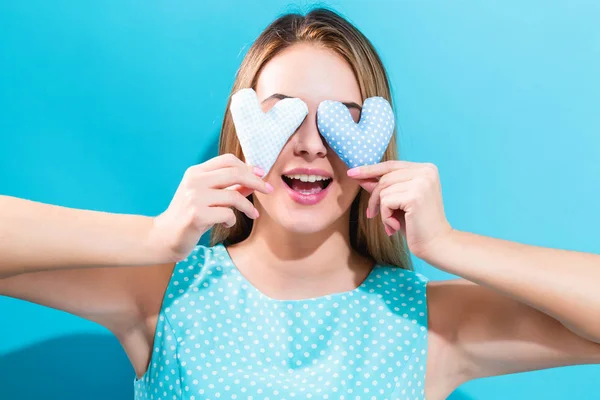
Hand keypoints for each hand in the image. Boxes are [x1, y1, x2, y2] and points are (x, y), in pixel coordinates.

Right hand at [150, 153, 272, 261]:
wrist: (164, 237)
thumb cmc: (188, 216)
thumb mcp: (207, 197)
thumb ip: (228, 188)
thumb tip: (253, 182)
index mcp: (195, 172)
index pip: (227, 160)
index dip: (247, 166)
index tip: (261, 175)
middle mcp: (194, 181)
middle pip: (235, 173)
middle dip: (256, 182)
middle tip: (268, 190)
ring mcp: (194, 197)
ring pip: (234, 196)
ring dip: (248, 207)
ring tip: (253, 214)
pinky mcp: (196, 215)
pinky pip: (227, 214)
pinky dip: (232, 220)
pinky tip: (226, 224)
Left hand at [347, 160, 452, 258]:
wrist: (436, 244)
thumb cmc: (417, 225)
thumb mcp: (397, 202)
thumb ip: (383, 188)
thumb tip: (362, 177)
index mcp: (426, 169)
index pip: (391, 165)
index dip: (369, 169)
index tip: (352, 173)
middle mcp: (426, 171)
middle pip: (384, 177)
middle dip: (374, 198)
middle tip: (371, 214)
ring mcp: (422, 182)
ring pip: (383, 190)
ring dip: (382, 210)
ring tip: (391, 223)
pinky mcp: (415, 196)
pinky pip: (385, 201)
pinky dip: (385, 217)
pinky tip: (395, 227)